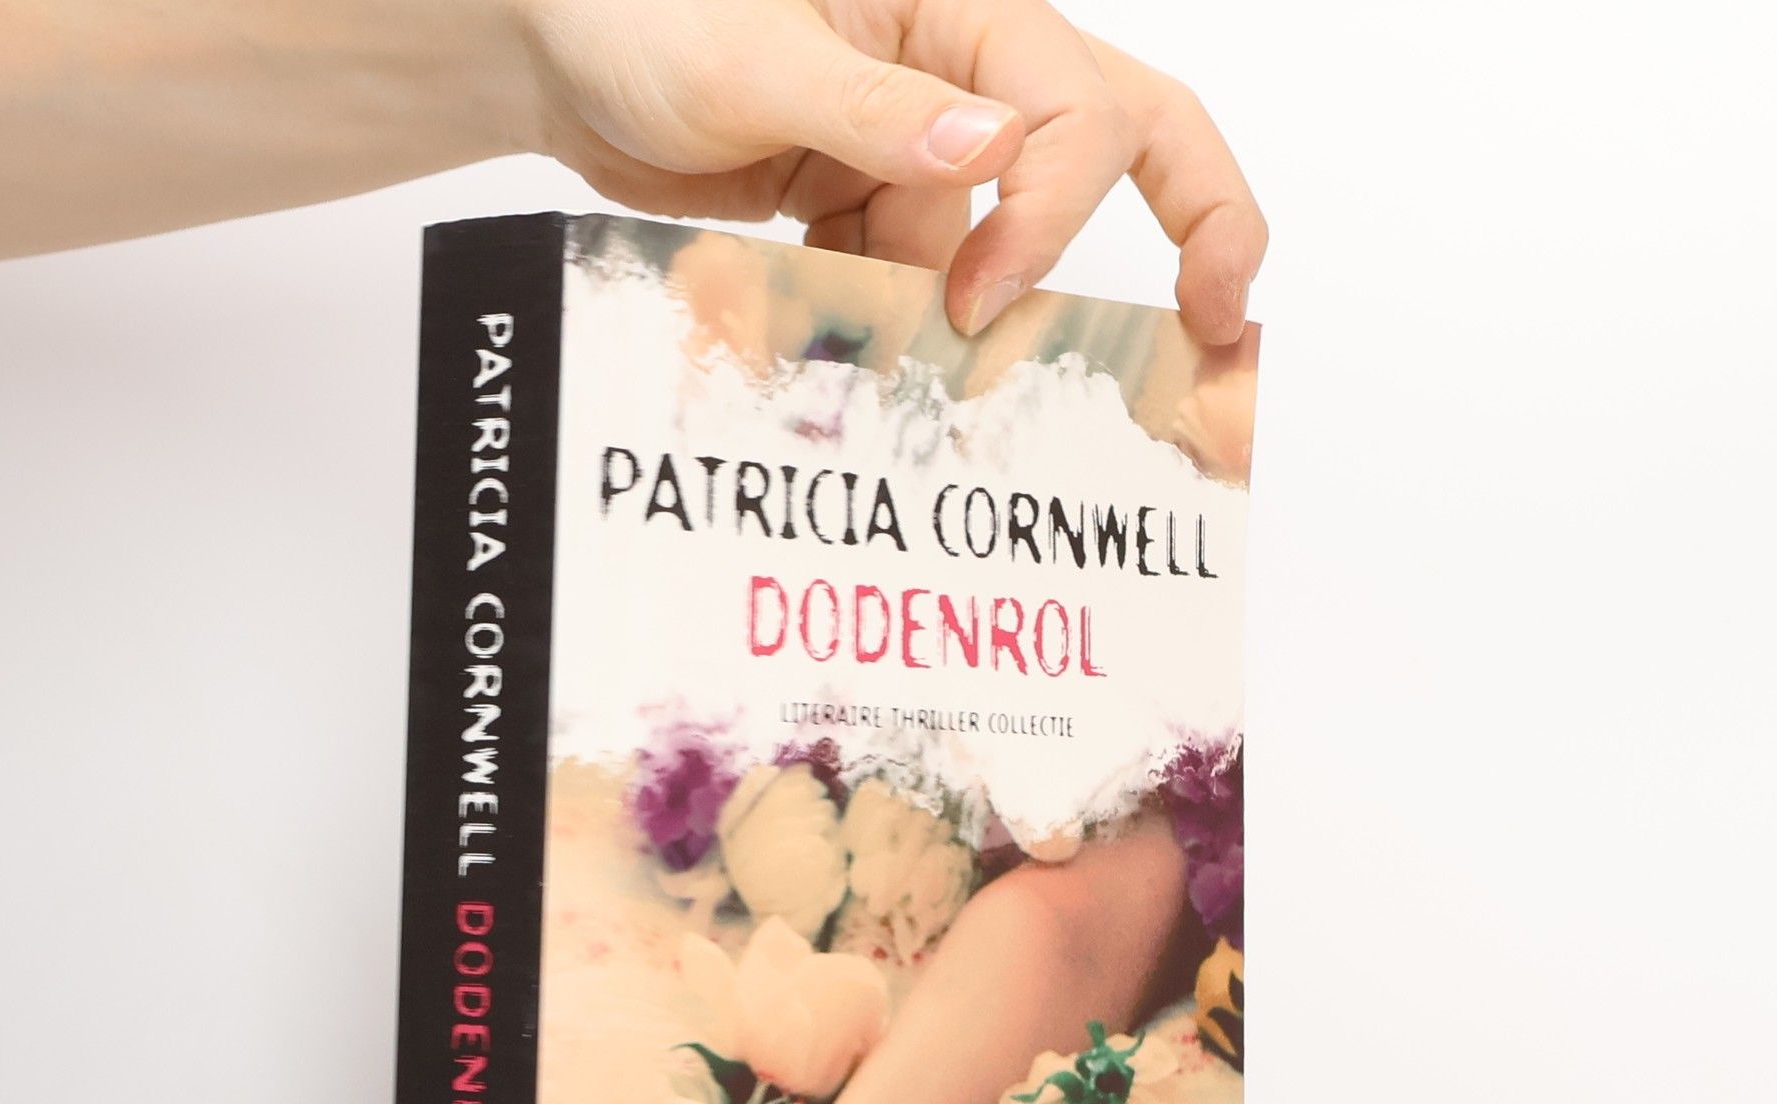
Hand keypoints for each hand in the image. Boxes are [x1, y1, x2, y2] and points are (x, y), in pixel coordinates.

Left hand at [521, 0, 1267, 339]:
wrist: (556, 54)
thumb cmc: (642, 7)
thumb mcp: (752, 52)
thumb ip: (873, 105)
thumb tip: (994, 151)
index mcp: (960, 7)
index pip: (1072, 111)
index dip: (1044, 217)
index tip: (975, 300)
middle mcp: (961, 73)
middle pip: (1126, 135)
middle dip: (1199, 220)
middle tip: (1228, 320)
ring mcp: (920, 145)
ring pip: (999, 242)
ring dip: (971, 317)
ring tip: (930, 384)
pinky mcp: (871, 203)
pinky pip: (916, 276)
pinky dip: (893, 325)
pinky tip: (860, 361)